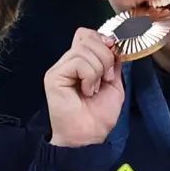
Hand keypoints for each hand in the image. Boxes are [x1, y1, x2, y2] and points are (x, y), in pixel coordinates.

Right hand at [44, 28, 124, 147]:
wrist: (89, 136)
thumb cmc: (98, 115)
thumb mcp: (114, 83)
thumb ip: (113, 62)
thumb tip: (115, 43)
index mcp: (80, 62)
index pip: (87, 34)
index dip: (103, 40)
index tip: (114, 55)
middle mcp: (67, 62)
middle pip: (88, 37)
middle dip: (106, 57)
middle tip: (106, 79)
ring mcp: (59, 69)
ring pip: (85, 49)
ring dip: (99, 70)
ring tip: (94, 89)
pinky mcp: (54, 76)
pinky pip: (79, 63)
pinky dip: (90, 77)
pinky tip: (87, 92)